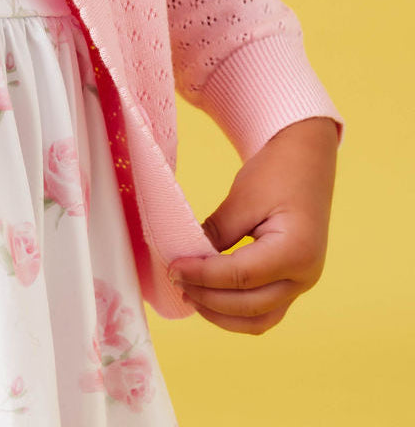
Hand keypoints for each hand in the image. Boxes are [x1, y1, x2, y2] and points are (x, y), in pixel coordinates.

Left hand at [167, 116, 338, 334]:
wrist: (305, 159)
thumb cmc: (276, 172)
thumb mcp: (242, 198)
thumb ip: (217, 233)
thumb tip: (186, 261)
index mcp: (296, 251)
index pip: (241, 276)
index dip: (202, 276)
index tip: (172, 269)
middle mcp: (305, 275)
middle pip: (250, 306)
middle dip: (208, 298)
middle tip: (175, 280)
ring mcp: (302, 283)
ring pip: (259, 319)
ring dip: (222, 314)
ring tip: (188, 294)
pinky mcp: (292, 282)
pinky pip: (263, 309)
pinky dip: (235, 310)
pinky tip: (207, 295)